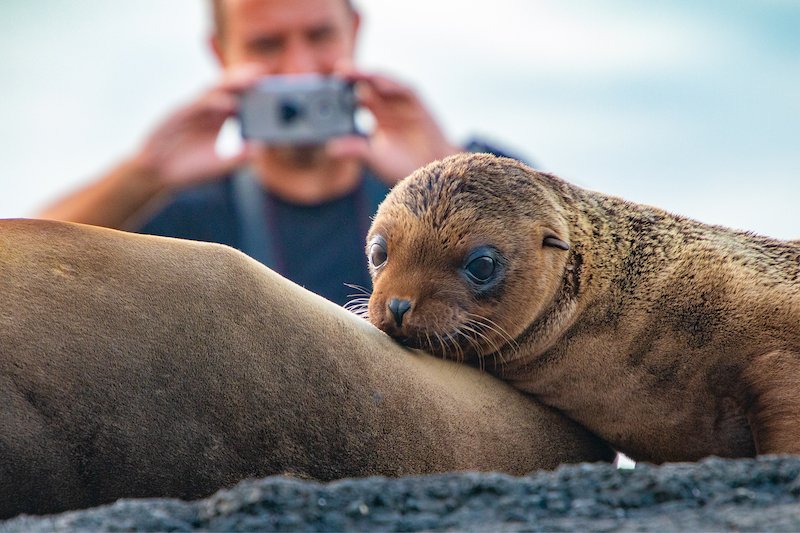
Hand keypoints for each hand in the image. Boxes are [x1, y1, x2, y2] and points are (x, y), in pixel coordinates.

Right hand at [129, 65, 263, 187]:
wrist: (159, 175)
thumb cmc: (190, 169)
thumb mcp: (221, 165)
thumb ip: (240, 157)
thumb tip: (261, 149)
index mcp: (219, 119)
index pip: (240, 99)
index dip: (254, 92)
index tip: (274, 87)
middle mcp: (207, 110)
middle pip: (229, 89)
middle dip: (246, 79)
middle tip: (265, 73)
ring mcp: (192, 110)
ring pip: (214, 91)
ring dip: (233, 83)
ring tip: (252, 78)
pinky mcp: (177, 115)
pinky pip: (198, 105)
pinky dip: (215, 102)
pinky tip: (231, 103)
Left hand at [328, 70, 460, 184]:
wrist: (433, 175)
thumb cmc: (405, 168)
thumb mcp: (374, 158)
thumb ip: (355, 149)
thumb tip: (330, 148)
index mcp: (378, 118)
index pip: (357, 99)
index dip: (343, 92)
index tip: (326, 87)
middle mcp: (390, 107)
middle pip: (368, 87)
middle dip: (353, 78)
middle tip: (337, 70)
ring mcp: (404, 105)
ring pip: (384, 85)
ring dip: (369, 77)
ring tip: (352, 72)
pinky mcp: (419, 105)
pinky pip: (404, 90)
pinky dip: (391, 85)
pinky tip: (377, 82)